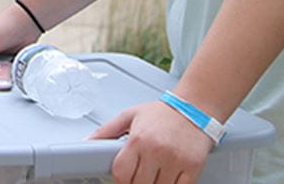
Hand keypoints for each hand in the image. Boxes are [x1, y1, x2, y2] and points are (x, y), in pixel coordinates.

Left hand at [94, 100, 212, 183]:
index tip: (124, 179)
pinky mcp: (193, 167)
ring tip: (154, 175)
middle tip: (140, 175)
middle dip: (137, 183)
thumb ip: (107, 130)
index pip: (122, 174)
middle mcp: (156, 150)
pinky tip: (168, 178)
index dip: (120, 181)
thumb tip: (88, 141)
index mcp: (138, 139)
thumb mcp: (130, 115)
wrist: (195, 107)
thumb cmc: (162, 113)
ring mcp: (175, 160)